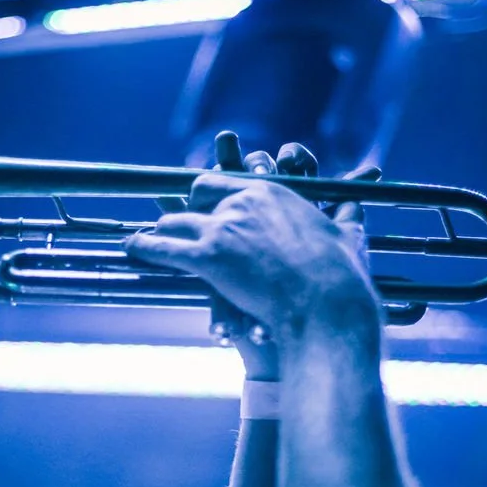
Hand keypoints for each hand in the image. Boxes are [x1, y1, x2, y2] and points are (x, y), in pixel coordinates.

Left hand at [125, 132, 381, 346]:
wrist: (327, 307)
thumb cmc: (341, 276)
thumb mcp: (349, 236)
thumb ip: (346, 217)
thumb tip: (355, 206)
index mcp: (275, 192)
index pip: (229, 180)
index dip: (212, 194)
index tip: (207, 207)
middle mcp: (245, 201)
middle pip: (198, 194)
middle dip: (187, 211)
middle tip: (178, 226)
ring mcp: (223, 227)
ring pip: (177, 221)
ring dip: (163, 232)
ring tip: (148, 242)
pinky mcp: (207, 256)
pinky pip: (162, 247)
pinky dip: (143, 248)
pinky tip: (132, 250)